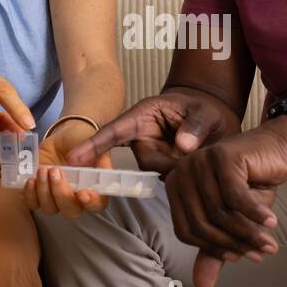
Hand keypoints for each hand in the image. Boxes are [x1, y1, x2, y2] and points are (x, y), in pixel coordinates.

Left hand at [21, 119, 112, 218]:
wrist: (60, 137)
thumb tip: (80, 162)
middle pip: (71, 210)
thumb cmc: (80, 140)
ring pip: (50, 208)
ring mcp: (56, 197)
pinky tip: (31, 179)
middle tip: (56, 171)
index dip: (91, 203)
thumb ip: (94, 151)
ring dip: (44, 191)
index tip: (82, 193)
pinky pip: (33, 203)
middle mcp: (76, 197)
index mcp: (94, 186)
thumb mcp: (91, 140)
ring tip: (43, 169)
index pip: (98, 204)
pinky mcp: (39, 194)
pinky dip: (30, 194)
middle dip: (61, 194)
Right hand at [64, 87, 241, 173]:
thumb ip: (197, 125)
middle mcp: (142, 136)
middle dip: (171, 161)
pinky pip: (166, 178)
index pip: (115, 131)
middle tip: (197, 149)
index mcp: (143, 115)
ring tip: (198, 150)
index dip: (95, 144)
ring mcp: (149, 154)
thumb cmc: (204, 108)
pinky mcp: (159, 168)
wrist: (212, 119)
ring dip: (179, 167)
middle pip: (145, 160)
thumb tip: (184, 146)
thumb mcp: (205, 112)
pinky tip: (194, 160)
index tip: (74, 157)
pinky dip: (182, 173)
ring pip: (157, 172)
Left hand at [163, 117, 286, 286]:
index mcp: (176, 189)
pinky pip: (235, 197)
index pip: (187, 231)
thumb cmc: (252, 185)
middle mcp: (181, 173)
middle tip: (261, 253)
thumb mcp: (234, 221)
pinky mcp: (221, 155)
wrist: (277, 149)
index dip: (214, 249)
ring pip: (220, 212)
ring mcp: (199, 162)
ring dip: (248, 233)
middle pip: (202, 223)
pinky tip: (271, 221)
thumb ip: (216, 250)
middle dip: (234, 243)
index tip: (239, 258)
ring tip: (269, 243)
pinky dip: (255, 213)